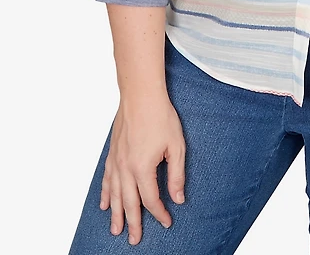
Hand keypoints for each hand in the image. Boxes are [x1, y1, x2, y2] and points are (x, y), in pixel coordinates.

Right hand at [100, 93, 185, 244]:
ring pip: (115, 195)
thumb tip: (178, 198)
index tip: (167, 221)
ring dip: (116, 214)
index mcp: (143, 168)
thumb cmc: (161, 116)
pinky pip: (107, 179)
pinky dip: (106, 194)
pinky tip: (105, 204)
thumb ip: (176, 175)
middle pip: (129, 203)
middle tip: (135, 240)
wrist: (140, 95)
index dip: (160, 213)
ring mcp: (116, 161)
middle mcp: (126, 168)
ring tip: (116, 230)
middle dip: (133, 223)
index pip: (151, 199)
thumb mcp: (176, 146)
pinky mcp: (112, 153)